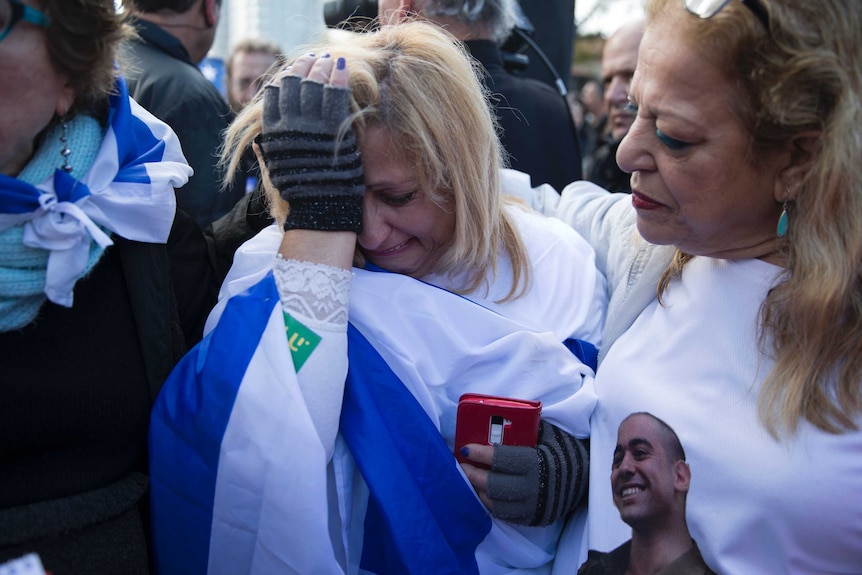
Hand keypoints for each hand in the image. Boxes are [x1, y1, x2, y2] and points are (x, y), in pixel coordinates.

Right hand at [256, 54, 363, 232]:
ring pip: (314, 88)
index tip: (292, 71)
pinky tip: (341, 68)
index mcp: (273, 135)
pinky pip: (334, 97)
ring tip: (327, 60)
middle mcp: (289, 128)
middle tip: (312, 59)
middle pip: (294, 87)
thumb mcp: (274, 172)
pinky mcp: (332, 130)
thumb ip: (265, 153)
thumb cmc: (298, 196)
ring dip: (321, 70)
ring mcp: (311, 127)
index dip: (284, 81)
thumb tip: (255, 142)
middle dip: (303, 69)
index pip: (275, 98)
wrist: (319, 210)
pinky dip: (337, 79)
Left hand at [459, 421, 588, 525]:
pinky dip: (491, 505)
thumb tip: (497, 417)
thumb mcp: (547, 434)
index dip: (479, 454)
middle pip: (493, 485)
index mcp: (535, 463)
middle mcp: (533, 488)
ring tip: (470, 479)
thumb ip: (524, 428)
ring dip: (479, 491)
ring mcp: (532, 507)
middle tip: (462, 465)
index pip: (500, 459)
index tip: (465, 448)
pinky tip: (484, 493)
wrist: (587, 478)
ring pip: (495, 504)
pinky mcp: (533, 520)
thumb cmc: (563, 450)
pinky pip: (505, 516)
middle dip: (472, 474)